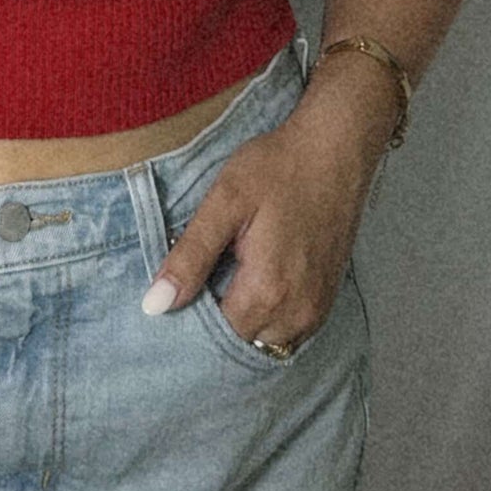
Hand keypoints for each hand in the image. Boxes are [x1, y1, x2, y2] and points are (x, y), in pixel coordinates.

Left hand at [141, 102, 378, 347]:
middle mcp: (298, 313)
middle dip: (218, 318)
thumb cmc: (278, 168)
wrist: (335, 149)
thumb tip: (155, 306)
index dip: (191, 316)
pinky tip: (257, 276)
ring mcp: (317, 310)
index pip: (214, 337)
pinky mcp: (327, 300)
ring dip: (244, 317)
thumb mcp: (225, 202)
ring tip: (231, 272)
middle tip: (206, 273)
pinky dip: (268, 313)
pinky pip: (288, 329)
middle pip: (241, 341)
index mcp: (268, 291)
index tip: (182, 286)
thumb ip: (190, 256)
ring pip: (265, 339)